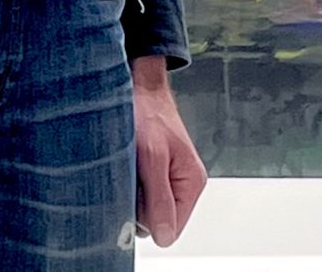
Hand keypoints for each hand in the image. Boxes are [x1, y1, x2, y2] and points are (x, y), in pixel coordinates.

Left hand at [131, 56, 206, 246]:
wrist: (139, 87)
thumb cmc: (147, 113)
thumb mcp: (152, 157)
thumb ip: (160, 198)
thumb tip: (164, 235)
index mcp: (192, 182)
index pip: (170, 229)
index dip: (149, 217)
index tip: (138, 193)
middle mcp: (183, 183)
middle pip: (157, 220)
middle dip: (139, 204)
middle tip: (133, 174)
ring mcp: (168, 179)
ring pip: (146, 208)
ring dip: (133, 193)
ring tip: (131, 166)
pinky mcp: (154, 173)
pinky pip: (140, 194)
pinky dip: (130, 183)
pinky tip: (129, 165)